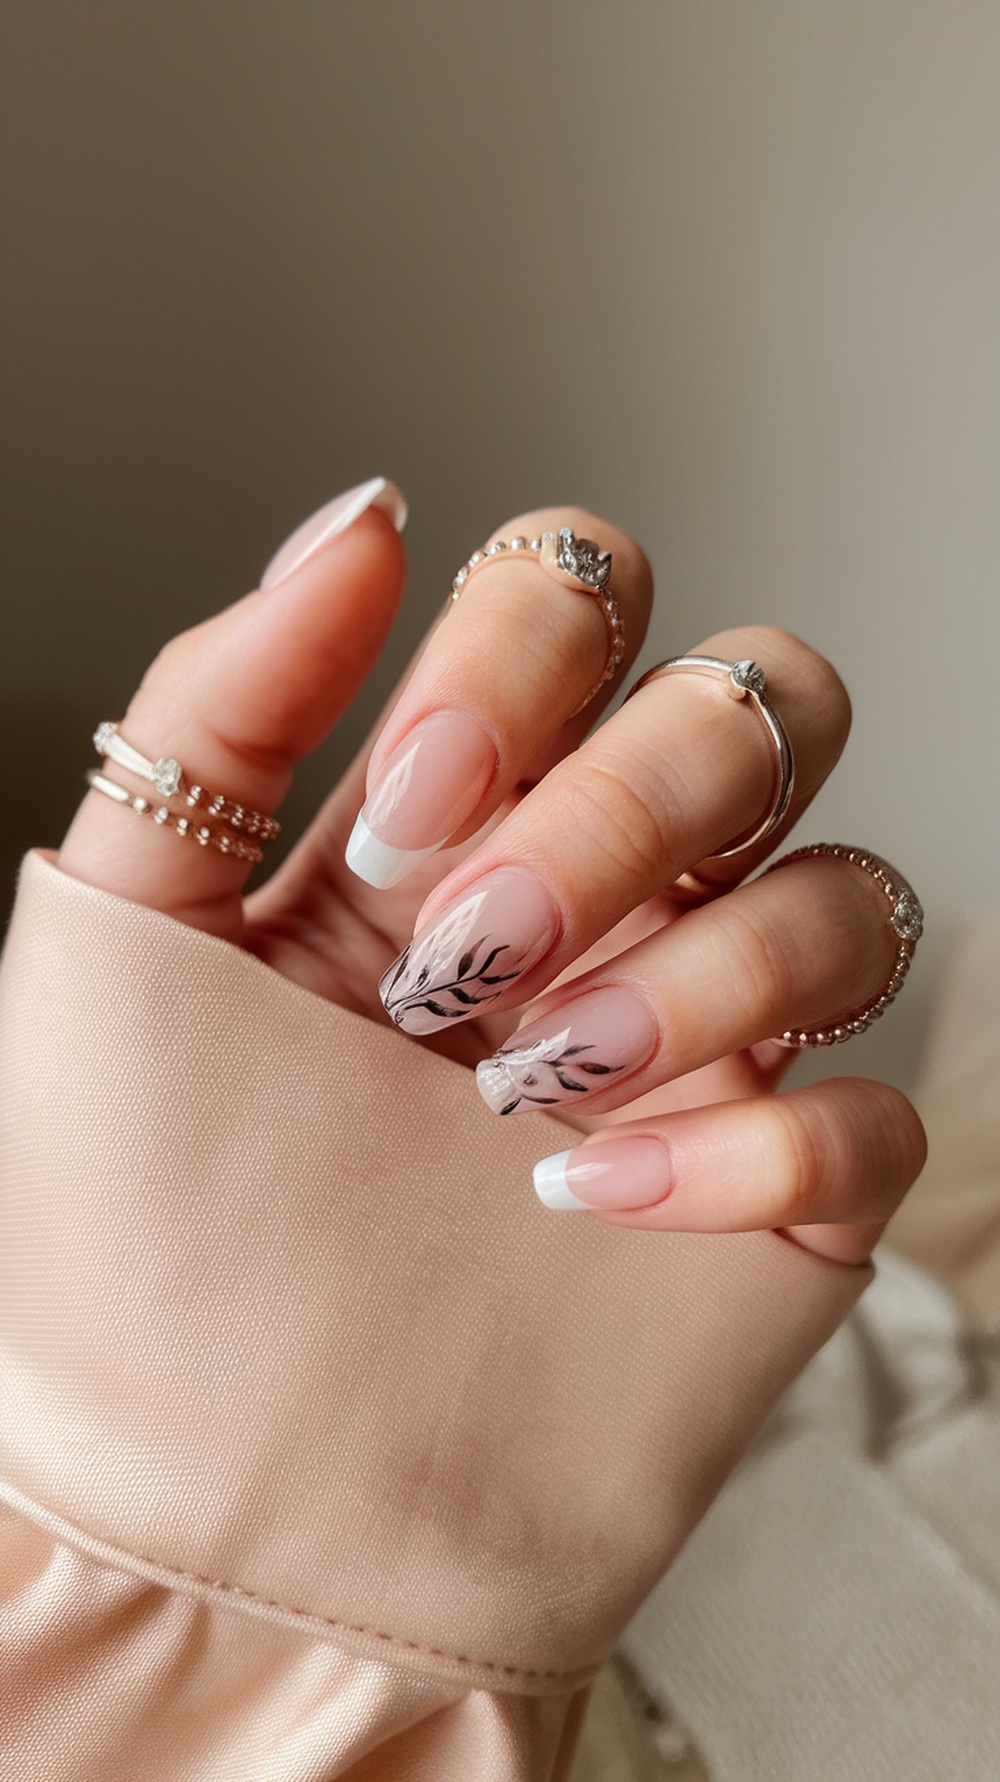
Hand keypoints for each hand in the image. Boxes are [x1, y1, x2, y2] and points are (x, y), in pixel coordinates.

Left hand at [59, 479, 925, 1265]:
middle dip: (633, 801)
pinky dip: (760, 1143)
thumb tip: (366, 517)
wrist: (209, 1517)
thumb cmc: (130, 1235)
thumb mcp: (111, 928)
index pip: (584, 597)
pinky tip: (599, 1206)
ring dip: (700, 973)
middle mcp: (597, 908)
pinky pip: (885, 1108)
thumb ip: (223, 699)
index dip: (523, 659)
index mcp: (450, 823)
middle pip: (760, 702)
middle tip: (473, 957)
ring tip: (524, 1095)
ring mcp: (699, 1049)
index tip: (405, 823)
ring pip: (848, 889)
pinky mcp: (781, 1203)